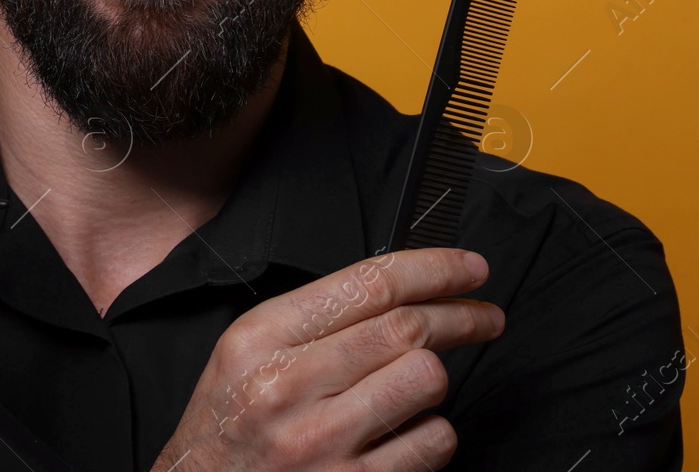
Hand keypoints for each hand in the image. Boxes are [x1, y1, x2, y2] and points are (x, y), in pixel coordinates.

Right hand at [153, 248, 503, 471]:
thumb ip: (308, 322)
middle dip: (462, 316)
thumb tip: (393, 293)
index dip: (432, 268)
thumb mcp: (243, 355)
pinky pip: (431, 443)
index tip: (468, 268)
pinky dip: (432, 434)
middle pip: (406, 328)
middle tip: (484, 317)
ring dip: (433, 381)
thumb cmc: (226, 428)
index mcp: (260, 339)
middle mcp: (288, 385)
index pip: (366, 284)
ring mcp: (322, 441)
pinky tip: (405, 434)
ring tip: (416, 387)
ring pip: (425, 381)